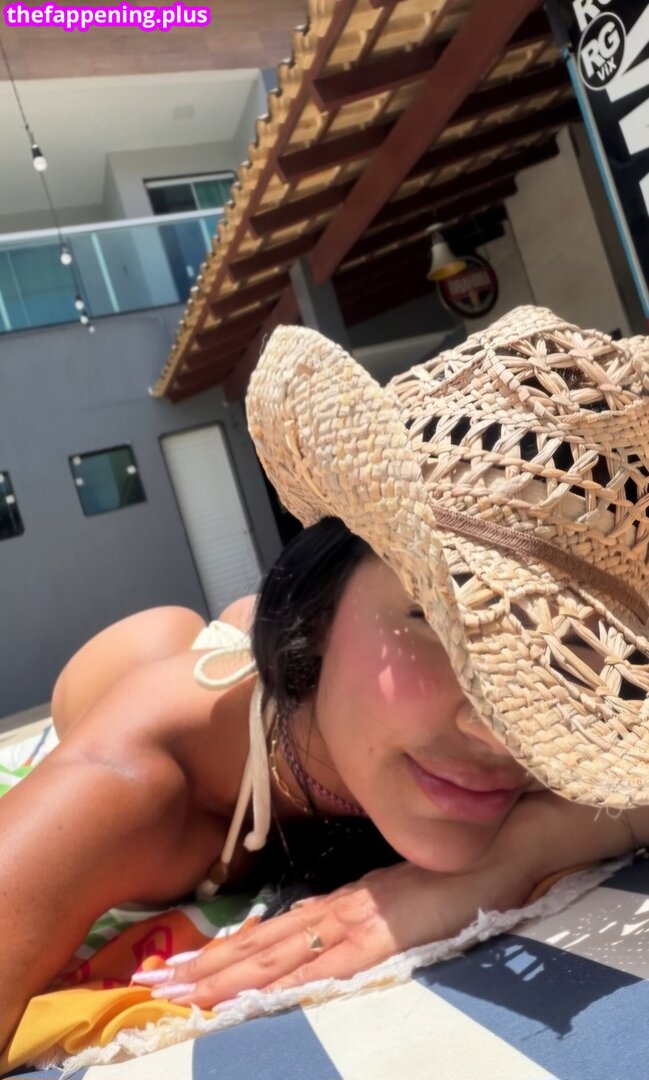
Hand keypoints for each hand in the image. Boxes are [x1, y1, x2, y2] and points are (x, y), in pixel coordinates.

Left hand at [131, 855, 530, 1008]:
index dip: (226, 950)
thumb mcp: (401, 899)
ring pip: (280, 953)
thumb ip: (362, 914)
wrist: (504, 844)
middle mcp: (341, 909)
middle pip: (262, 943)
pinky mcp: (386, 933)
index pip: (272, 932)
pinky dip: (287, 980)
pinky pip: (327, 964)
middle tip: (158, 981)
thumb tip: (319, 927)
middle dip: (208, 966)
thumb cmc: (461, 872)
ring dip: (227, 974)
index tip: (184, 964)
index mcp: (343, 904)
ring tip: (182, 989)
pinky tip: (258, 995)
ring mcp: (361, 919)